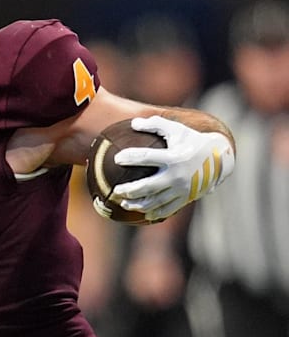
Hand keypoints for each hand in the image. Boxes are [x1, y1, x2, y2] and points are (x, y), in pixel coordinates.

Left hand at [111, 115, 234, 220]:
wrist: (220, 158)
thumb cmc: (192, 141)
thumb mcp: (176, 129)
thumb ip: (155, 124)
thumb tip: (133, 123)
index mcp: (173, 157)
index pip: (147, 157)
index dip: (130, 157)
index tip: (117, 158)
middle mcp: (177, 175)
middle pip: (148, 186)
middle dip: (130, 190)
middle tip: (116, 191)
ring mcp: (182, 189)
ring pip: (156, 201)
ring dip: (138, 204)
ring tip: (123, 203)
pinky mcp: (187, 198)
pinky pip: (169, 209)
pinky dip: (155, 213)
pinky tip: (143, 213)